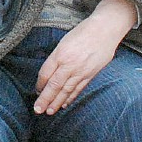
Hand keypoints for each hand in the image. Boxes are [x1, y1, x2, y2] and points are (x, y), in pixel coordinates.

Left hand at [34, 0, 136, 114]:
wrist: (105, 30)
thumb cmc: (83, 32)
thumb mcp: (64, 42)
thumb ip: (56, 58)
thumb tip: (48, 74)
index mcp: (60, 54)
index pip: (45, 73)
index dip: (39, 84)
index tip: (36, 91)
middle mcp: (69, 64)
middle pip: (54, 85)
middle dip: (45, 99)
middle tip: (38, 110)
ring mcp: (81, 71)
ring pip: (66, 90)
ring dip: (57, 102)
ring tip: (50, 112)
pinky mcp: (91, 74)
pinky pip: (78, 89)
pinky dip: (71, 98)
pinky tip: (65, 104)